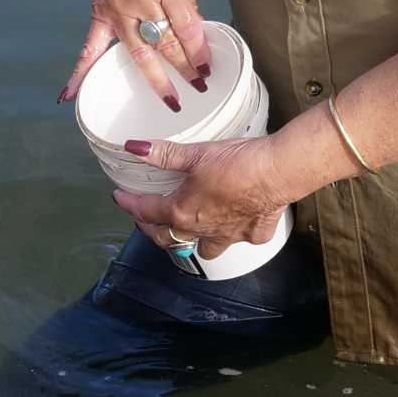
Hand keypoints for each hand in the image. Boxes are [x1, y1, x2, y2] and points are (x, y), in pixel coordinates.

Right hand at [63, 0, 209, 110]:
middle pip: (165, 42)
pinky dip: (81, 70)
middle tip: (200, 85)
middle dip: (185, 67)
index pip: (186, 26)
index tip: (208, 68)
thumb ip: (188, 2)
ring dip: (156, 79)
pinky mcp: (99, 12)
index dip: (199, 51)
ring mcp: (116, 7)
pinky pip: (90, 45)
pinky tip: (71, 94)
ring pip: (138, 52)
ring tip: (172, 100)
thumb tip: (196, 37)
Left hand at [111, 133, 295, 260]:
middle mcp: (202, 230)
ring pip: (203, 248)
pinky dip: (233, 233)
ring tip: (186, 231)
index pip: (145, 212)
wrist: (277, 171)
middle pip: (168, 238)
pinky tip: (234, 222)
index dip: (129, 204)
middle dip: (152, 230)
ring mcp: (228, 235)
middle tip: (144, 219)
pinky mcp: (252, 233)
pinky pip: (238, 239)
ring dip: (191, 242)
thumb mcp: (195, 153)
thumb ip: (163, 153)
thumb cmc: (236, 162)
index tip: (120, 198)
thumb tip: (134, 148)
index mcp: (181, 211)